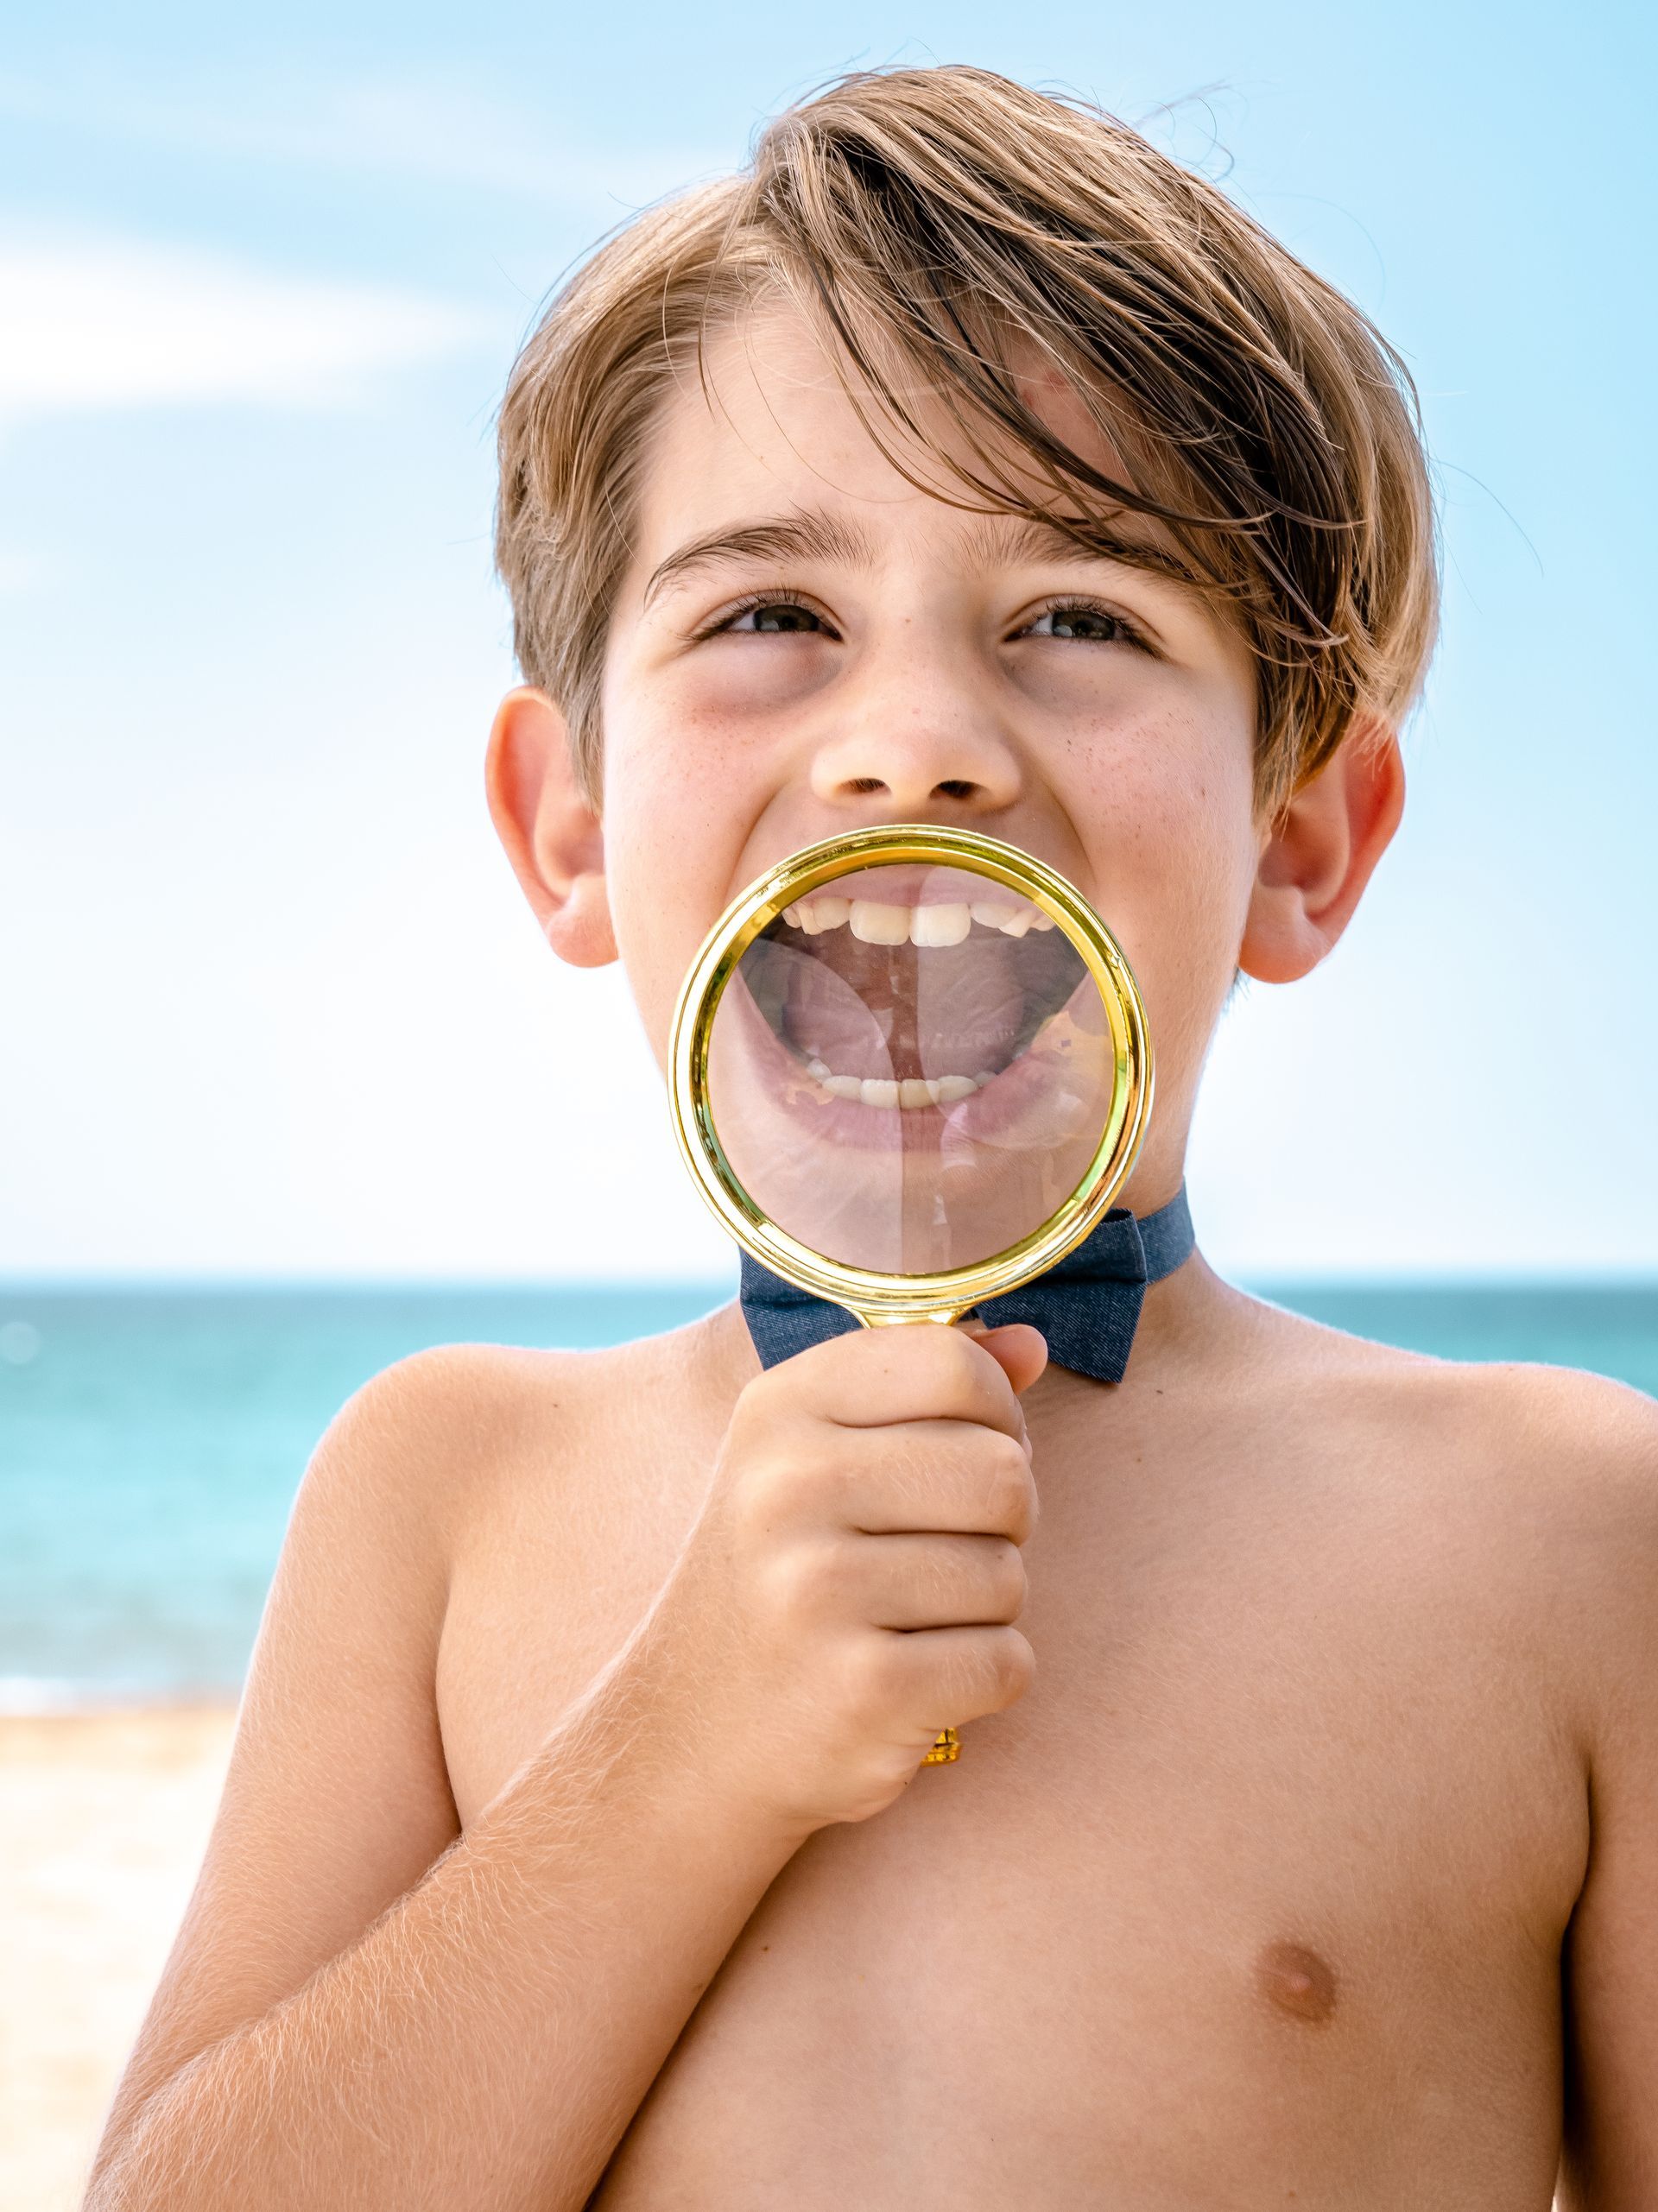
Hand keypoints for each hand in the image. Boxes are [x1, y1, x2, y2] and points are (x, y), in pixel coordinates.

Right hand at [643, 1321, 1046, 1836]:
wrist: (688, 1738)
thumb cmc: (777, 1578)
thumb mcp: (814, 1456)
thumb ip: (923, 1387)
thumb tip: (1032, 1342)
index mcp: (780, 1409)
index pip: (954, 1364)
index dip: (992, 1413)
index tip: (956, 1456)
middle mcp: (788, 1487)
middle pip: (1002, 1471)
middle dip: (999, 1522)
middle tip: (935, 1553)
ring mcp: (819, 1590)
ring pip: (1009, 1575)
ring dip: (985, 1609)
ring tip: (908, 1621)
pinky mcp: (864, 1688)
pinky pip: (1004, 1663)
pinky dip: (982, 1679)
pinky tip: (915, 1680)